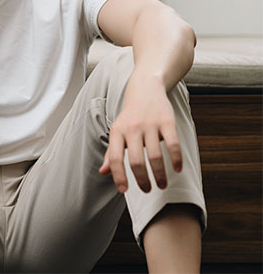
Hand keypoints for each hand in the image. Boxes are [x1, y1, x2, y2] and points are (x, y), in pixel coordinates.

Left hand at [98, 76, 182, 192]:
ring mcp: (150, 125)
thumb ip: (111, 152)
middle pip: (136, 161)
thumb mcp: (117, 131)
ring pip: (155, 156)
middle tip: (147, 190)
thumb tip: (103, 172)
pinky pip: (173, 145)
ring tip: (162, 184)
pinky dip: (176, 160)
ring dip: (160, 175)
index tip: (124, 190)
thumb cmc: (130, 116)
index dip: (118, 176)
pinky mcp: (167, 121)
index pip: (114, 158)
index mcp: (117, 132)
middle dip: (142, 180)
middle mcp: (132, 128)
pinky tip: (177, 169)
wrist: (145, 89)